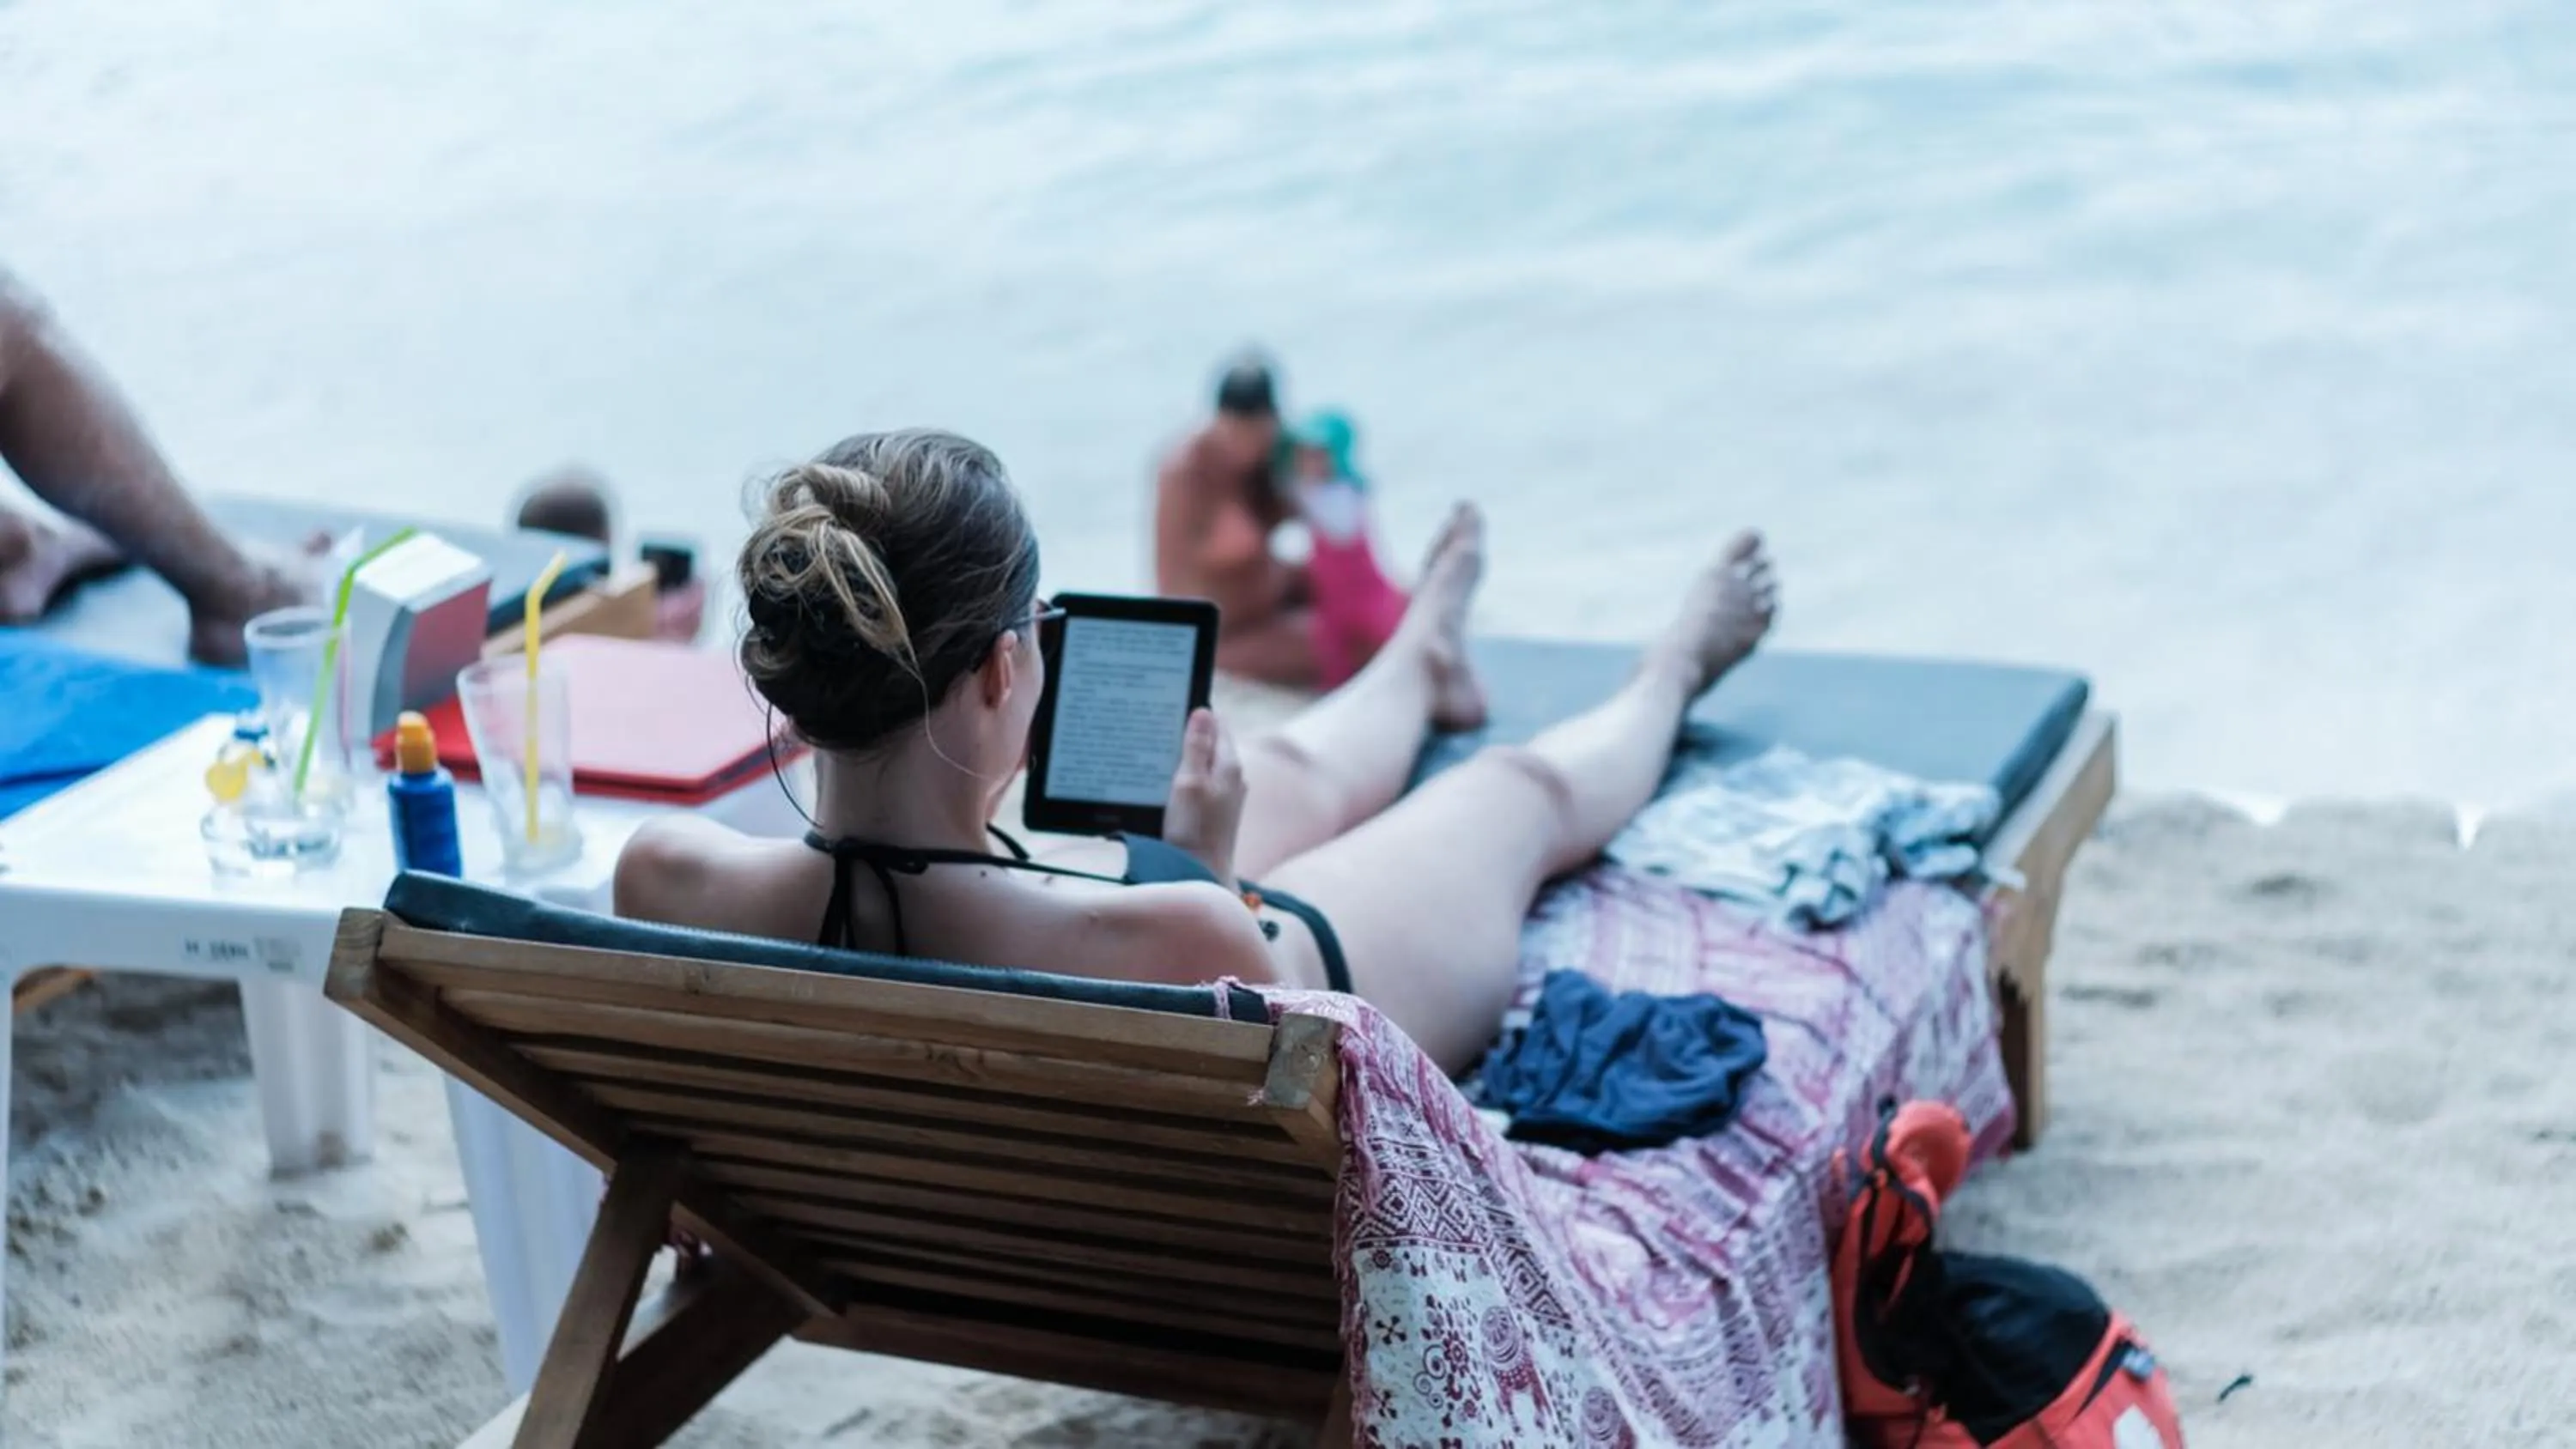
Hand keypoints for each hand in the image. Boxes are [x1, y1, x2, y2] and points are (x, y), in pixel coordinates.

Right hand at [1163, 708, 1245, 888]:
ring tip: (1155, 755)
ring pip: (1204, 765)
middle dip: (1187, 735)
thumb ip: (1196, 747)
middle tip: (1156, 730)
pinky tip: (1165, 785)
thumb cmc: (1193, 829)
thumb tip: (1203, 711)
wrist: (1201, 875)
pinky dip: (1185, 778)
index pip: (1218, 724)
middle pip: (1210, 744)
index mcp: (1229, 764)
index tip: (1170, 708)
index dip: (1196, 714)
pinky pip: (1201, 784)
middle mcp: (1234, 777)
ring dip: (1183, 758)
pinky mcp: (1217, 812)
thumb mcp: (1190, 782)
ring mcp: (1227, 795)